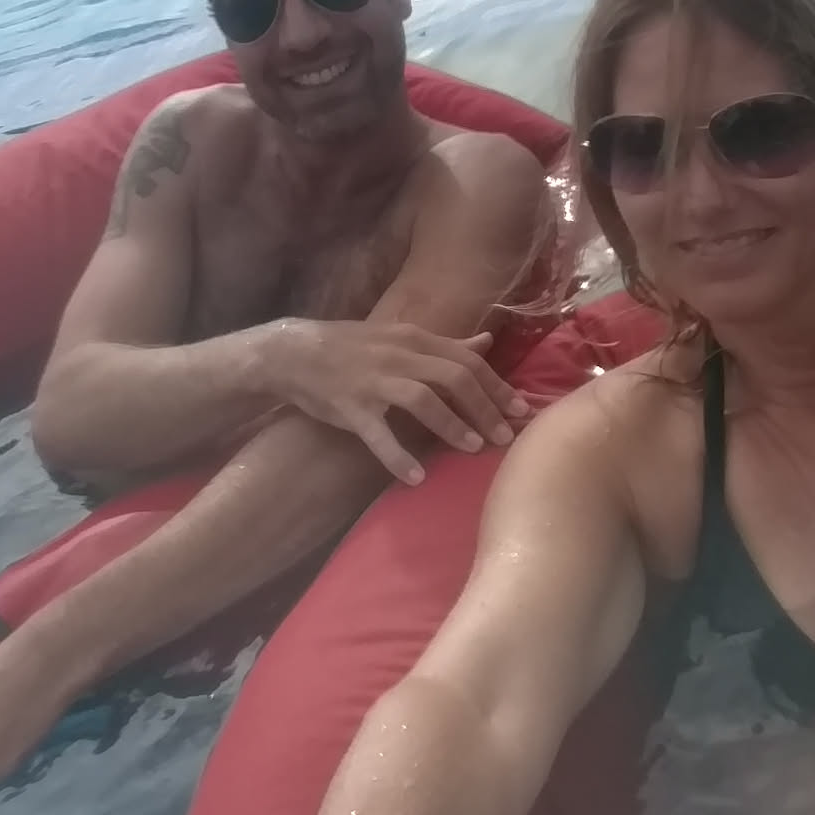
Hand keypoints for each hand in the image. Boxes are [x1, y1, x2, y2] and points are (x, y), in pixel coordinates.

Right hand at [255, 320, 531, 484]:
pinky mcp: (350, 407)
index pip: (467, 360)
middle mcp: (398, 356)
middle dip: (485, 408)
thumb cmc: (352, 348)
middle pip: (453, 377)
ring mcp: (373, 380)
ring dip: (452, 425)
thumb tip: (486, 341)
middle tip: (506, 437)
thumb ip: (444, 343)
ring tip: (474, 449)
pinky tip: (416, 477)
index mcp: (413, 339)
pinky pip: (378, 434)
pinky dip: (398, 456)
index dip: (497, 386)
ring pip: (422, 399)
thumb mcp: (400, 337)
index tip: (521, 410)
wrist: (292, 353)